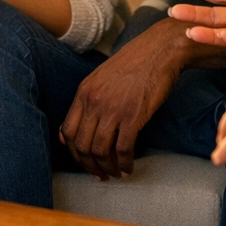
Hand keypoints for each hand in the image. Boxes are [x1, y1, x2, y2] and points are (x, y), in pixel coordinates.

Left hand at [58, 20, 186, 179]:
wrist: (158, 51)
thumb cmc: (133, 64)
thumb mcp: (100, 78)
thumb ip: (86, 101)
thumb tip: (68, 133)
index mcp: (84, 92)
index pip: (67, 132)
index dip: (74, 153)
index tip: (85, 162)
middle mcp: (94, 102)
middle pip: (82, 146)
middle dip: (90, 166)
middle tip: (101, 175)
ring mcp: (113, 109)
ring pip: (100, 151)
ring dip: (108, 168)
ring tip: (116, 173)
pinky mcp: (133, 116)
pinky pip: (123, 149)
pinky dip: (125, 163)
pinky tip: (129, 167)